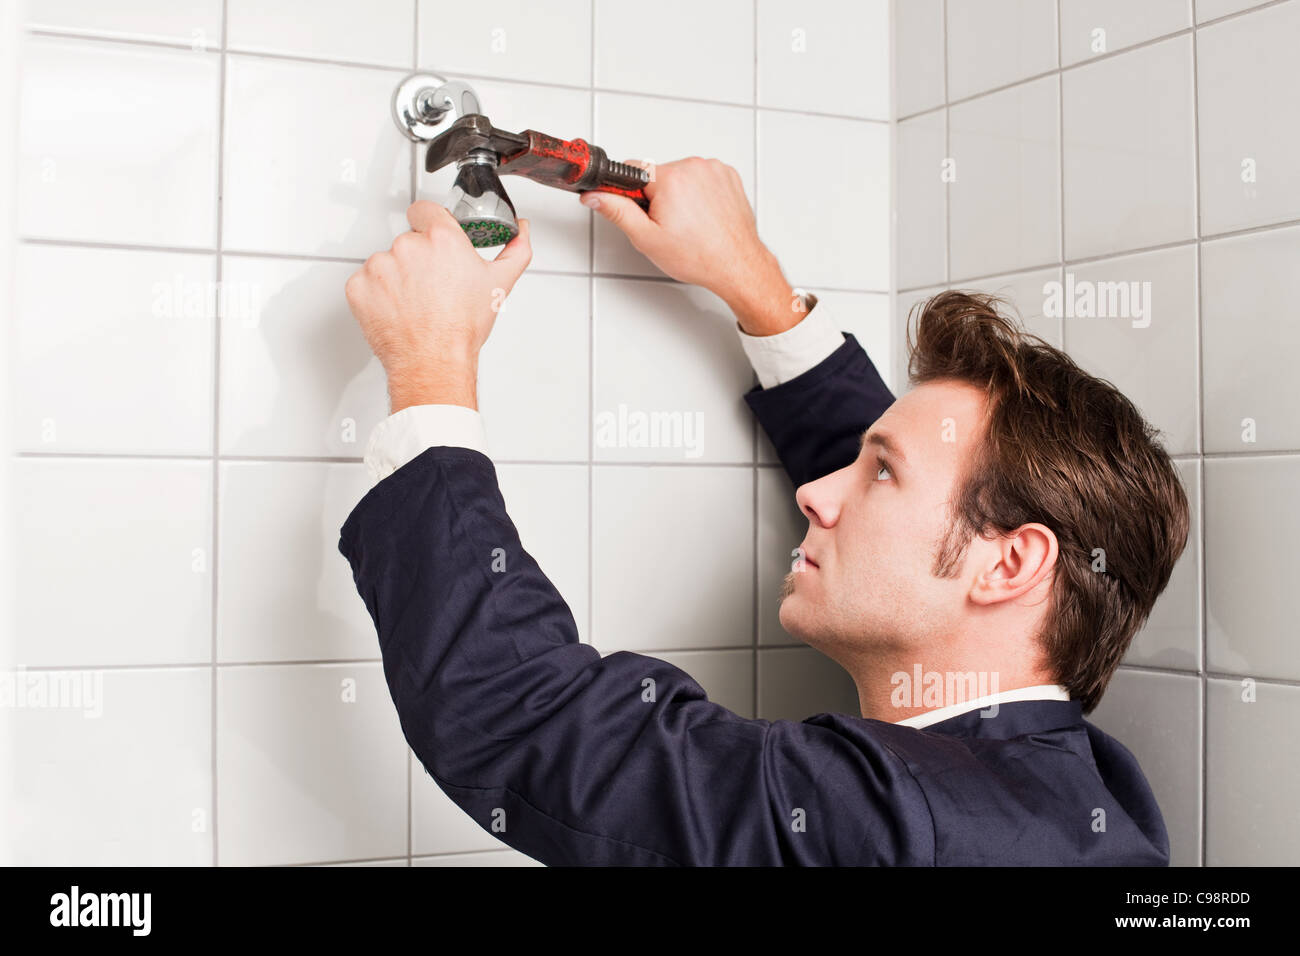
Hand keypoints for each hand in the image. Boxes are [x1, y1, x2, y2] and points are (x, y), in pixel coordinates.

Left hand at [344, 201, 531, 411]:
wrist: (433, 362)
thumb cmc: (461, 329)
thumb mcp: (499, 285)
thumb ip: (516, 250)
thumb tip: (521, 230)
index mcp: (441, 238)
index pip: (426, 211)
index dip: (431, 226)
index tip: (434, 243)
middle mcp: (408, 246)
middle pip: (408, 241)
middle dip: (418, 260)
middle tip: (432, 287)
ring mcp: (379, 265)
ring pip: (386, 262)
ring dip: (396, 277)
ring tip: (414, 303)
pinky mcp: (359, 286)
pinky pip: (365, 282)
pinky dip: (377, 295)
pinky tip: (396, 310)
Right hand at [581, 157, 800, 333]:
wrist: (737, 265)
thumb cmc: (699, 256)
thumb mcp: (647, 238)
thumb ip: (617, 211)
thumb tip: (595, 195)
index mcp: (671, 178)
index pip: (633, 169)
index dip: (631, 192)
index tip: (640, 209)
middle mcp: (694, 167)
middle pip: (659, 174)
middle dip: (658, 196)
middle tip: (669, 224)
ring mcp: (714, 170)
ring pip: (681, 176)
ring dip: (680, 194)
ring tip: (690, 222)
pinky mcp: (728, 176)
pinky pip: (703, 178)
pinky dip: (700, 193)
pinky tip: (703, 215)